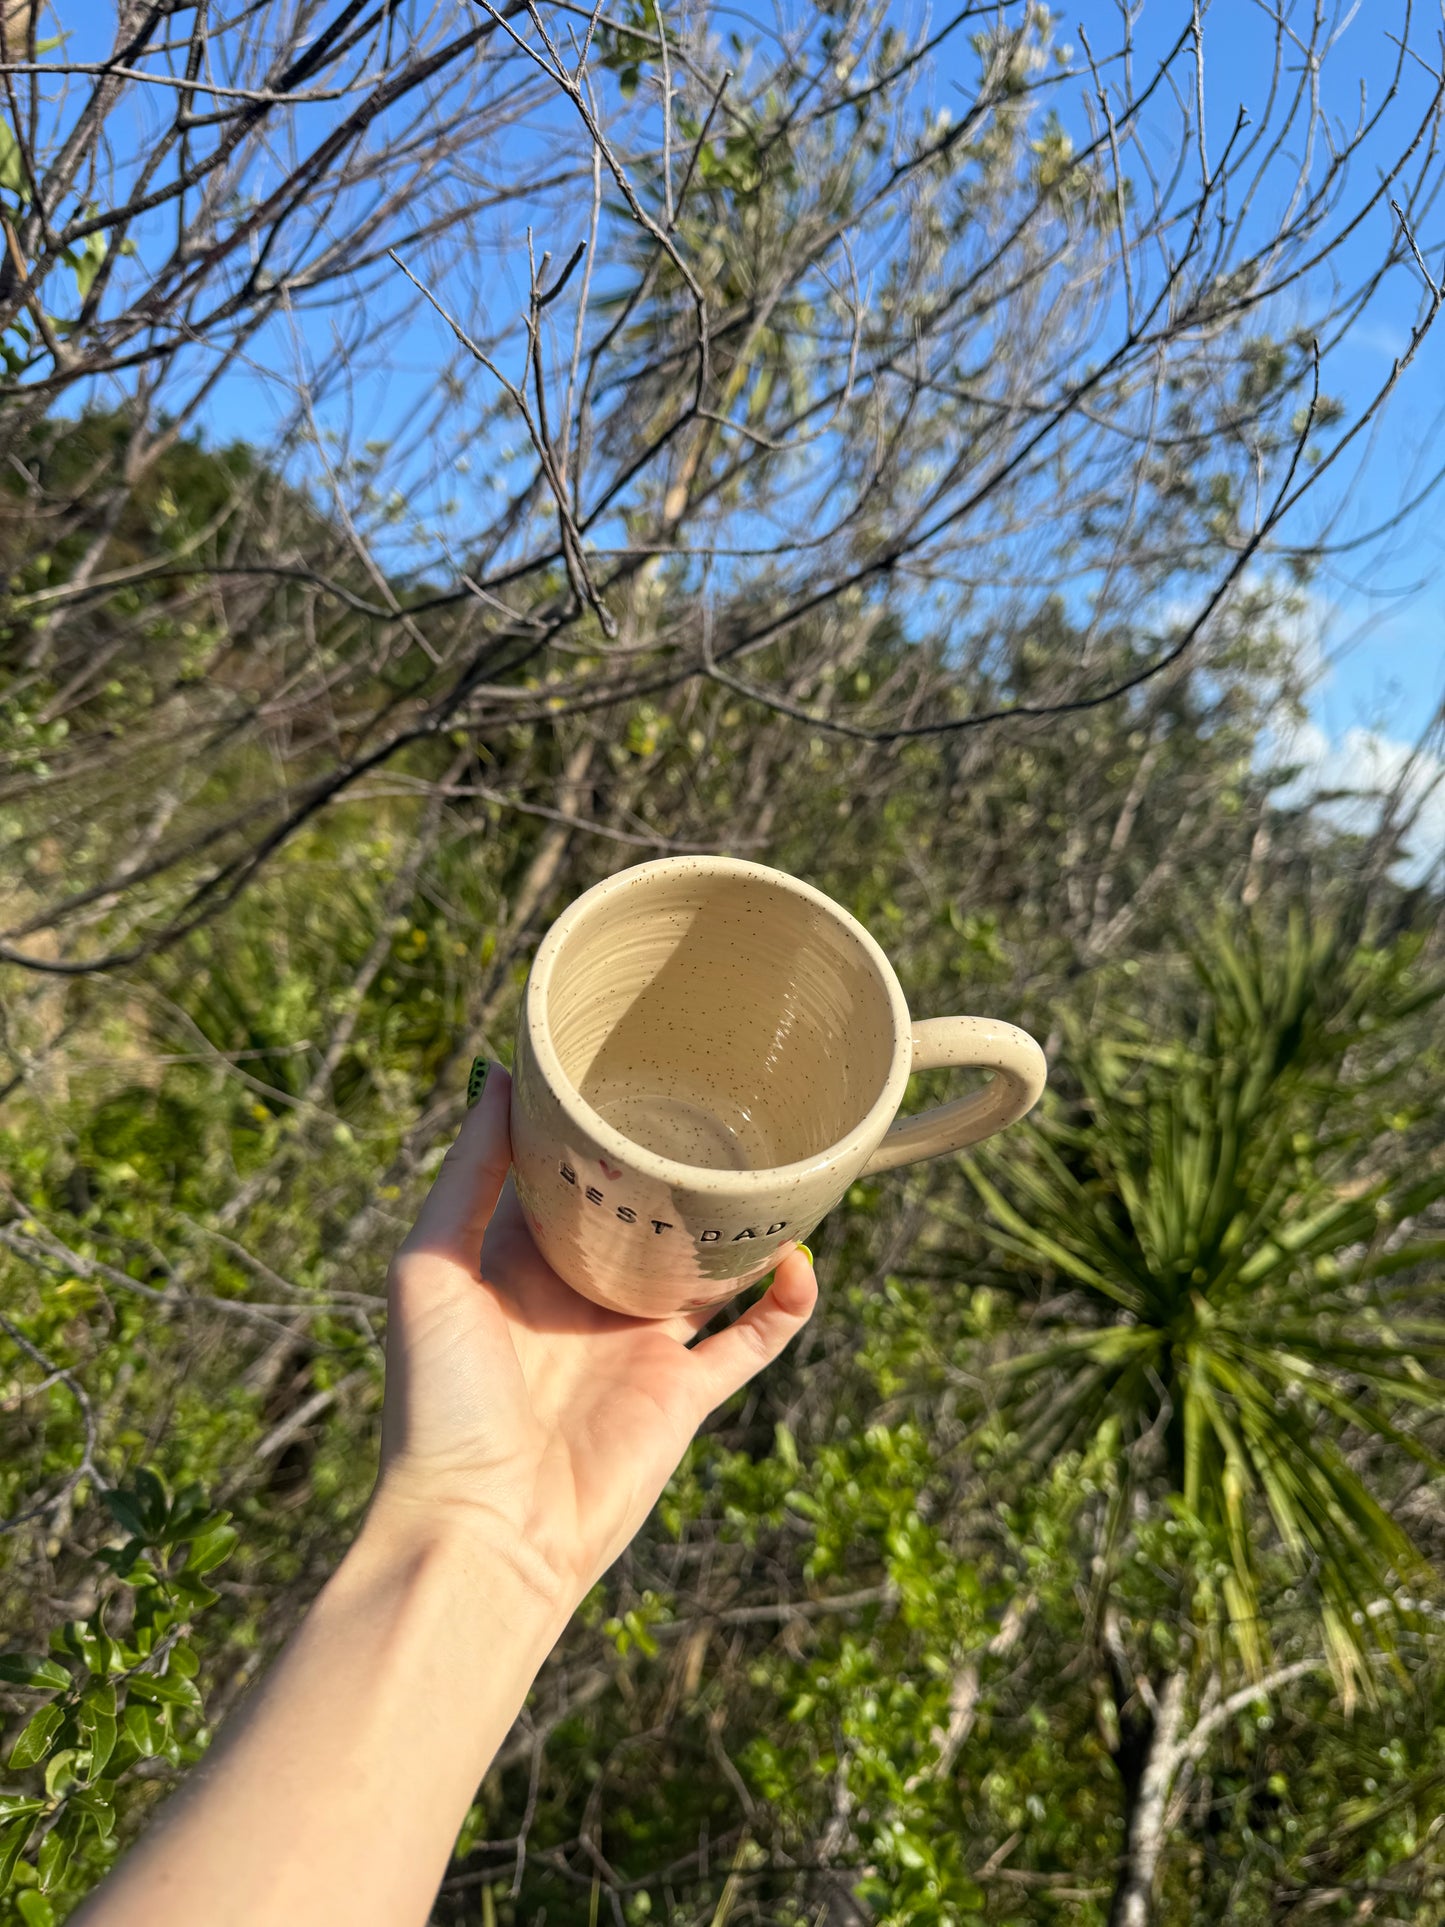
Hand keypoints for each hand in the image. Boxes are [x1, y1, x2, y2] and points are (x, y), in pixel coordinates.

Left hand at [373, 1064, 817, 1607]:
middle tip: (716, 1106)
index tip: (623, 1070)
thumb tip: (500, 1076)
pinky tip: (802, 1259)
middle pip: (642, 1222)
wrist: (481, 1530)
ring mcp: (636, 1349)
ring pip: (705, 1273)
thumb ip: (469, 1174)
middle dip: (673, 1174)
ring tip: (774, 1170)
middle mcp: (582, 1302)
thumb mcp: (429, 1266)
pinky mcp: (683, 1396)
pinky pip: (751, 1342)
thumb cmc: (438, 1402)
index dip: (589, 1136)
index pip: (563, 1184)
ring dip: (739, 1231)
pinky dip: (786, 1304)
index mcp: (517, 1267)